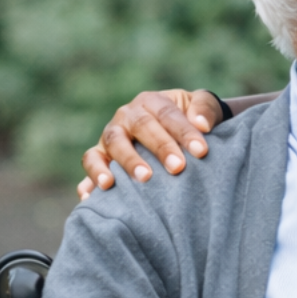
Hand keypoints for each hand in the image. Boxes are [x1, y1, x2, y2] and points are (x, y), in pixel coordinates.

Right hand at [78, 89, 222, 200]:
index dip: (185, 132)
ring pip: (114, 143)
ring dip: (128, 161)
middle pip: (142, 128)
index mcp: (152, 101)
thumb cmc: (189, 119)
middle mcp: (127, 116)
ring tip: (143, 178)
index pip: (168, 114)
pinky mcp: (99, 154)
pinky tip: (94, 195)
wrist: (172, 130)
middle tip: (178, 167)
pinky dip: (91, 177)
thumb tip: (202, 124)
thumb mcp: (199, 106)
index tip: (202, 151)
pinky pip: (91, 163)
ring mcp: (111, 135)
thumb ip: (205, 109)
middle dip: (161, 148)